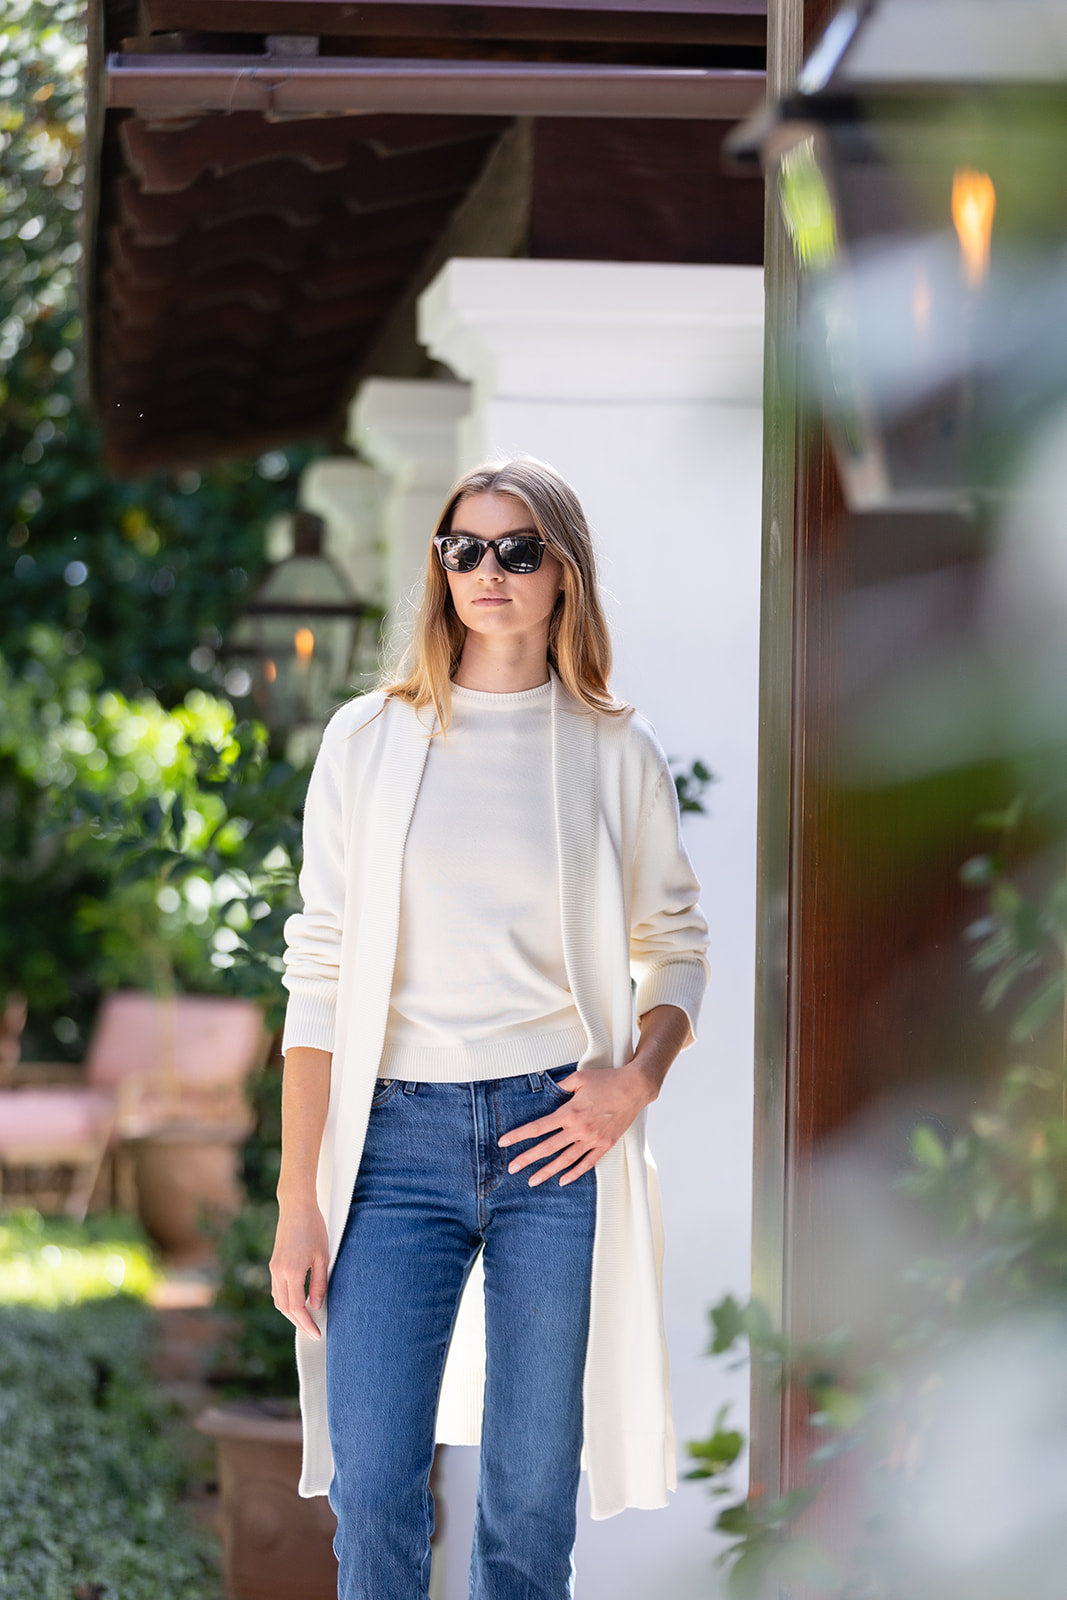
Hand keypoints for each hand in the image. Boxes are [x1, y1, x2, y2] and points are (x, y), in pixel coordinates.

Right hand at [270, 1199, 328, 1339]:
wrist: (296, 1207)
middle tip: (313, 1332)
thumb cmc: (314, 1229)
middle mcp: (278, 1273)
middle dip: (299, 1323)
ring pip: (279, 1301)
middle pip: (285, 1308)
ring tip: (307, 1321)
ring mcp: (273, 1268)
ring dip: (291, 1314)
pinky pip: (277, 1290)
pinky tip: (298, 1303)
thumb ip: (319, 1284)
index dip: (307, 1323)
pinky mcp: (273, 1264)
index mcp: (292, 1272)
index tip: (317, 1333)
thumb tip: (316, 1306)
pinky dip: (286, 1301)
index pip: (297, 1308)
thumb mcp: (322, 1257)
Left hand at [498, 1062, 655, 1186]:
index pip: (538, 1127)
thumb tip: (546, 1087)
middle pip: (548, 1147)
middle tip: (512, 1168)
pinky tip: (562, 1180)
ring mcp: (592, 1139)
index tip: (504, 1142)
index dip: (519, 1135)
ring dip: (547, 1171)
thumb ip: (560, 1086)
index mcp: (569, 1112)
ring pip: (565, 1160)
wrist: (634, 1088)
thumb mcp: (579, 1077)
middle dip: (528, 1158)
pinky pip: (588, 1163)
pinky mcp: (605, 1144)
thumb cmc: (607, 1080)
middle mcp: (579, 1129)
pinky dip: (574, 1173)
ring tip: (532, 1181)